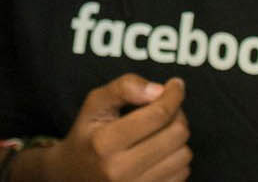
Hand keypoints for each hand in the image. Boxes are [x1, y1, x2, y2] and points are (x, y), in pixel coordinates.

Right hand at [43, 74, 191, 181]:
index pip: (157, 115)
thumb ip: (123, 87)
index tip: (176, 85)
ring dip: (178, 138)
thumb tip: (159, 90)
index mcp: (105, 143)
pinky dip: (176, 159)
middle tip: (166, 109)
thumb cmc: (87, 134)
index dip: (173, 95)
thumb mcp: (94, 104)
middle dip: (177, 115)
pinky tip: (160, 152)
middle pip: (176, 134)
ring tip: (161, 132)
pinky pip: (182, 174)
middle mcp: (120, 170)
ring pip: (184, 155)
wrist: (73, 175)